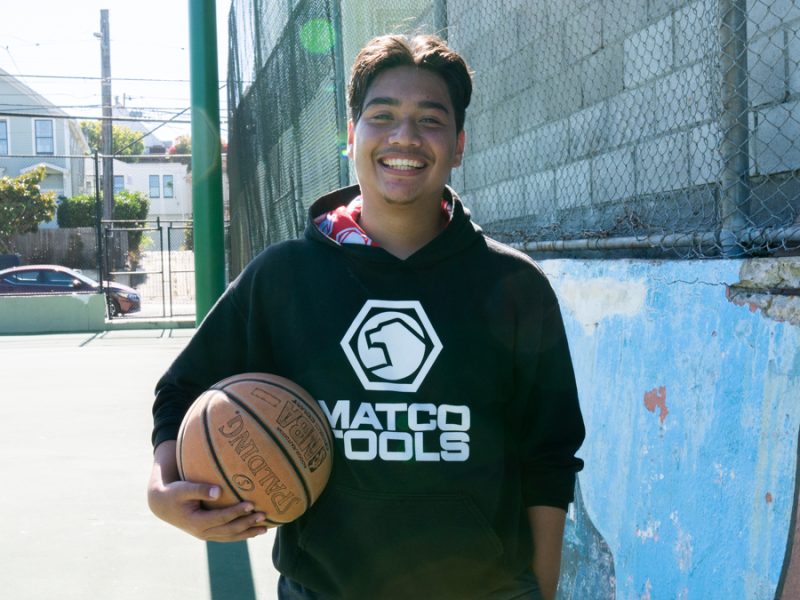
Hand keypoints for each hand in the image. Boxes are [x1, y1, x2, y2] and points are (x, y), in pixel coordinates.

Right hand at [147, 440, 272, 541]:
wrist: (163, 506)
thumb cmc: (175, 493)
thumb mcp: (183, 489)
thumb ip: (200, 490)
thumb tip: (218, 491)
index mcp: (197, 522)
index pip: (221, 518)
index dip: (237, 512)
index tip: (251, 504)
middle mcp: (202, 532)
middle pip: (229, 530)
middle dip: (247, 524)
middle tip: (263, 515)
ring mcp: (206, 535)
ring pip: (230, 537)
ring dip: (248, 533)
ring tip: (265, 529)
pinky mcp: (209, 533)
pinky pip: (228, 536)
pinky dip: (241, 535)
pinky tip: (253, 531)